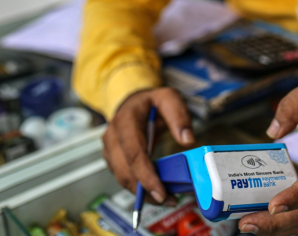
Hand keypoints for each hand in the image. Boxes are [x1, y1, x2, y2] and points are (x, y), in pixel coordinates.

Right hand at [103, 87, 194, 204]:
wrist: (134, 102)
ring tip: (166, 197)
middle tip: (168, 199)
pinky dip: (138, 188)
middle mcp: (112, 135)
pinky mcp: (113, 159)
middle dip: (145, 190)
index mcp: (125, 120)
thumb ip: (179, 116)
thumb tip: (187, 139)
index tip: (160, 192)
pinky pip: (123, 177)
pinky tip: (156, 191)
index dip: (146, 175)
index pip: (134, 152)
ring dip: (142, 193)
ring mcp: (110, 148)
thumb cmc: (151, 101)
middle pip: (125, 170)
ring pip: (122, 178)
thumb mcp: (169, 98)